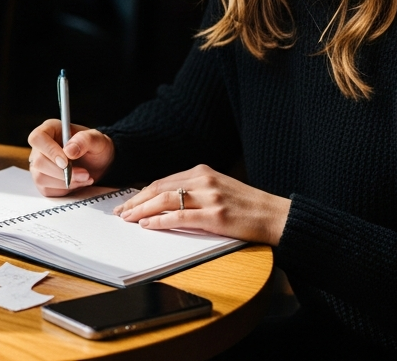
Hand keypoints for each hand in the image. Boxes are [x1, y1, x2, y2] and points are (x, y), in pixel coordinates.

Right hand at [27, 119, 114, 196]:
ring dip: (65, 182)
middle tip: (85, 174)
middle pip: (38, 162)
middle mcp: (40, 147)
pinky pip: (46, 190)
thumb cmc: (96, 148)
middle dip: (62, 172)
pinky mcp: (42, 181)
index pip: (37, 138)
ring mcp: (39, 165)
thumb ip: (84, 140)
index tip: (66, 162)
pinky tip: (77, 183)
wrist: (98, 165)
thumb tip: (68, 151)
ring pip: (40, 178)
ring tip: (84, 178)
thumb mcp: (97, 140)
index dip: (49, 151)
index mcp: (50, 130)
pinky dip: (64, 190)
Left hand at [113, 165, 290, 245]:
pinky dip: (160, 221)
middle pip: (159, 188)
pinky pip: (180, 217)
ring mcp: (210, 197)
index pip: (162, 181)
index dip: (142, 193)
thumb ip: (194, 190)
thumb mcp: (218, 188)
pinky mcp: (215, 215)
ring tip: (128, 219)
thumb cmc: (246, 205)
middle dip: (136, 201)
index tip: (128, 202)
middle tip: (120, 212)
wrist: (275, 215)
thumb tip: (164, 200)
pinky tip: (148, 225)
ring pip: (165, 200)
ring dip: (142, 210)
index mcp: (202, 172)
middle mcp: (203, 180)